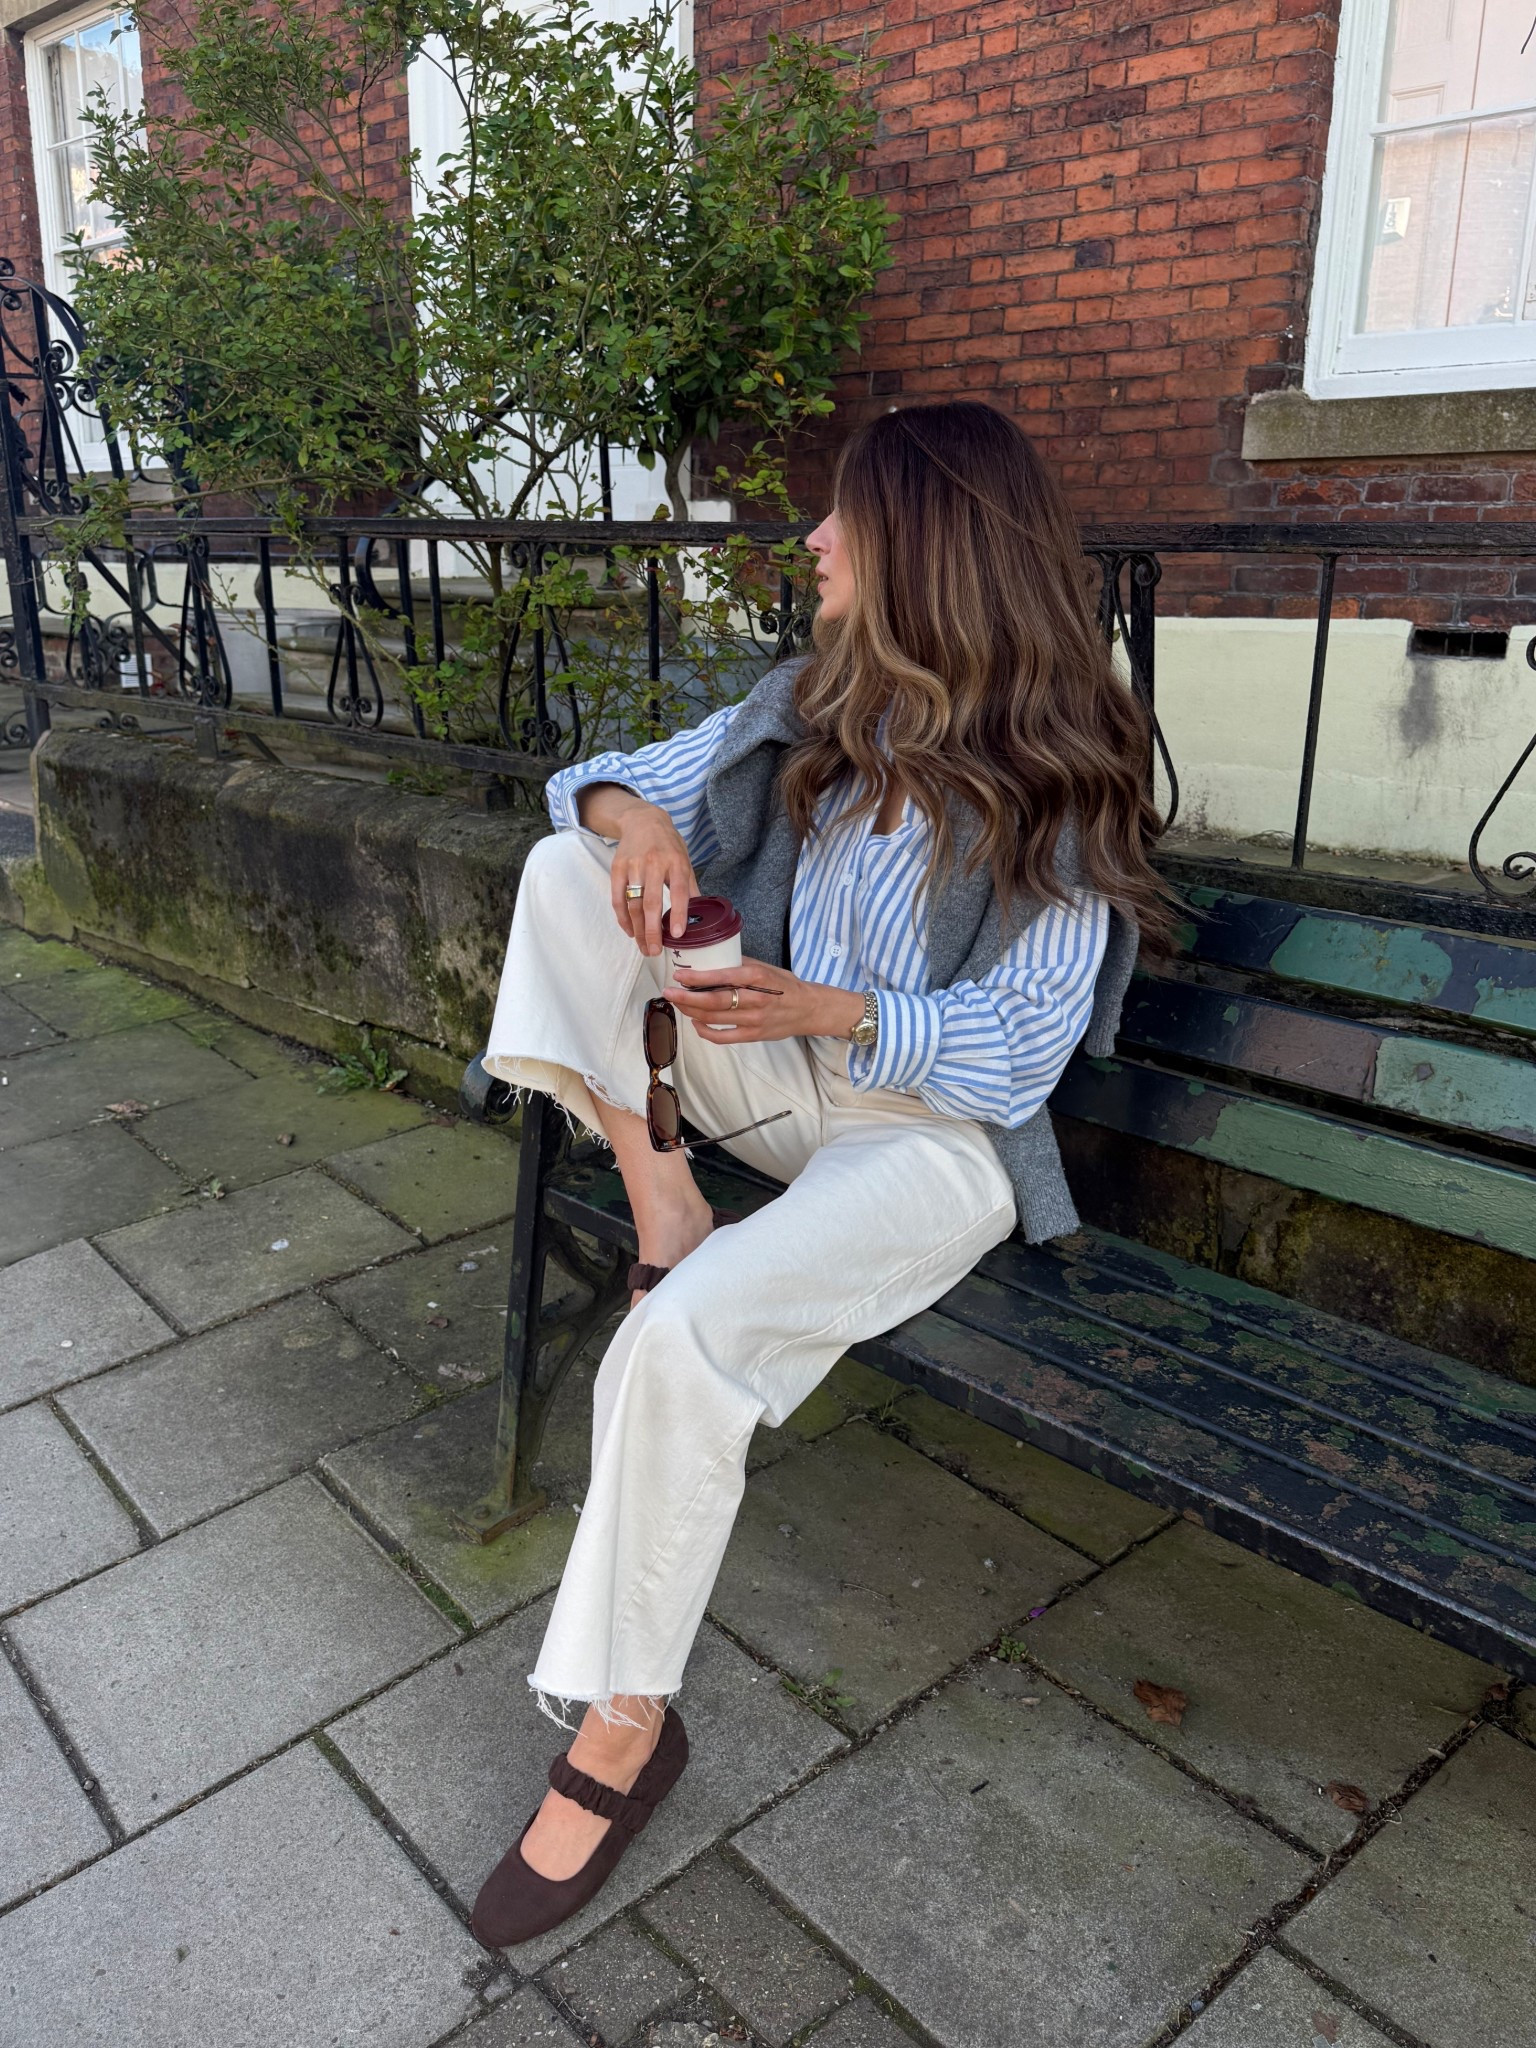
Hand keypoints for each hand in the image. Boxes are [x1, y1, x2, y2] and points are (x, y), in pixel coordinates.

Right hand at [594, 793, 698, 956]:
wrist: (643, 820)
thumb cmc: (668, 845)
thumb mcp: (685, 860)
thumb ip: (689, 887)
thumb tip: (699, 915)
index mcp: (676, 862)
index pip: (678, 891)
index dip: (678, 914)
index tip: (677, 935)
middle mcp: (654, 863)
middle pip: (651, 903)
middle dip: (652, 930)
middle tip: (654, 951)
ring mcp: (633, 866)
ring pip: (633, 904)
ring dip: (637, 929)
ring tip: (643, 946)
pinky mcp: (617, 868)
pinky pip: (618, 898)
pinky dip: (622, 918)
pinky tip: (630, 931)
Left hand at [666, 958, 865, 1044]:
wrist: (808, 1009)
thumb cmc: (785, 985)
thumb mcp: (764, 967)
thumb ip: (739, 965)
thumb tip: (710, 961)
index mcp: (757, 977)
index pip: (721, 978)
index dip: (695, 978)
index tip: (678, 975)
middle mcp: (754, 999)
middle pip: (712, 1002)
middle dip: (685, 997)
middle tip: (668, 992)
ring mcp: (753, 1020)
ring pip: (713, 1019)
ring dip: (691, 1011)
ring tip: (678, 1003)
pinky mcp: (753, 1036)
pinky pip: (722, 1037)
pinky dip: (705, 1031)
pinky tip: (695, 1022)